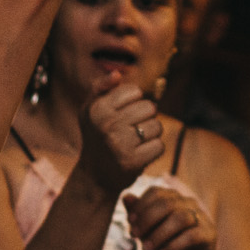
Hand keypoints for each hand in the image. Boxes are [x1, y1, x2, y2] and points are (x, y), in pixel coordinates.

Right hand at [76, 78, 162, 192]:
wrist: (95, 175)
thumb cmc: (96, 137)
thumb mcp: (90, 110)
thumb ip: (100, 88)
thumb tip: (117, 74)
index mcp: (98, 109)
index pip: (135, 91)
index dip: (133, 102)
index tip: (123, 114)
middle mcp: (107, 125)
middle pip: (149, 107)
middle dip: (145, 118)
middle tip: (131, 130)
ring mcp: (120, 144)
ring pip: (157, 126)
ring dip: (151, 134)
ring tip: (135, 142)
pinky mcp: (132, 162)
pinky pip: (159, 146)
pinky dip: (154, 150)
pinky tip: (140, 154)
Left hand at [125, 185, 217, 249]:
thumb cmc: (164, 246)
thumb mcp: (146, 232)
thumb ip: (137, 214)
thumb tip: (126, 197)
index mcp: (174, 198)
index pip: (157, 192)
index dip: (141, 206)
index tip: (130, 222)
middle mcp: (189, 203)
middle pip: (167, 203)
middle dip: (147, 220)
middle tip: (134, 236)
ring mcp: (202, 217)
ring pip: (180, 218)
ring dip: (159, 234)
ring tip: (145, 248)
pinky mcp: (209, 234)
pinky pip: (192, 236)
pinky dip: (174, 246)